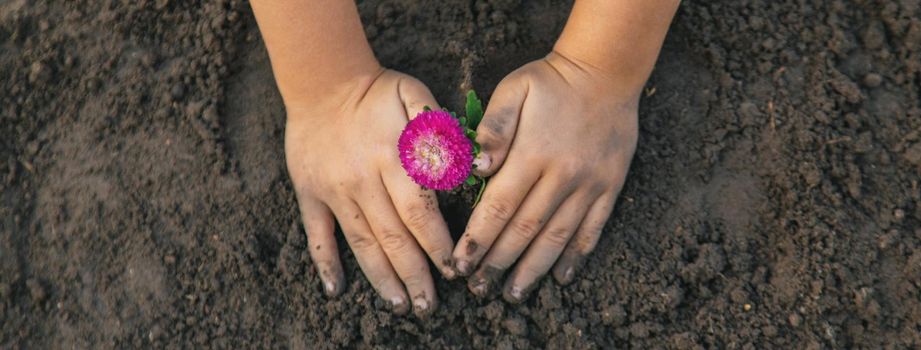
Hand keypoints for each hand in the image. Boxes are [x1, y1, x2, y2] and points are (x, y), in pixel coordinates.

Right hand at [286, 69, 455, 316]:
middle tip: (429, 306)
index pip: (420, 211)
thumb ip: (436, 128)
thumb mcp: (414, 94)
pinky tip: (337, 290)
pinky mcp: (309, 194)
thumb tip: (455, 167)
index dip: (437, 244)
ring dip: (382, 278)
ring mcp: (334, 191)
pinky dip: (326, 263)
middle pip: (394, 237)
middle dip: (415, 274)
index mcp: (392, 158)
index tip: (453, 269)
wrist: (322, 82)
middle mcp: (363, 181)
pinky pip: (318, 234)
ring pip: (362, 242)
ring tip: (399, 305)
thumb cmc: (378, 92)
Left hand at [452, 52, 638, 302]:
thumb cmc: (550, 82)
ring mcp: (589, 185)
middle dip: (497, 263)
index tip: (460, 264)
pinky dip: (576, 257)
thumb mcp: (514, 90)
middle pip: (524, 230)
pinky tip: (560, 277)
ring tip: (513, 294)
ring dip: (533, 269)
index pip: (499, 207)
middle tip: (478, 289)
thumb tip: (479, 167)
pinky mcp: (610, 188)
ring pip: (557, 237)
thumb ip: (494, 128)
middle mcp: (562, 176)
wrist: (606, 72)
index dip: (477, 239)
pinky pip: (592, 229)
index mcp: (533, 154)